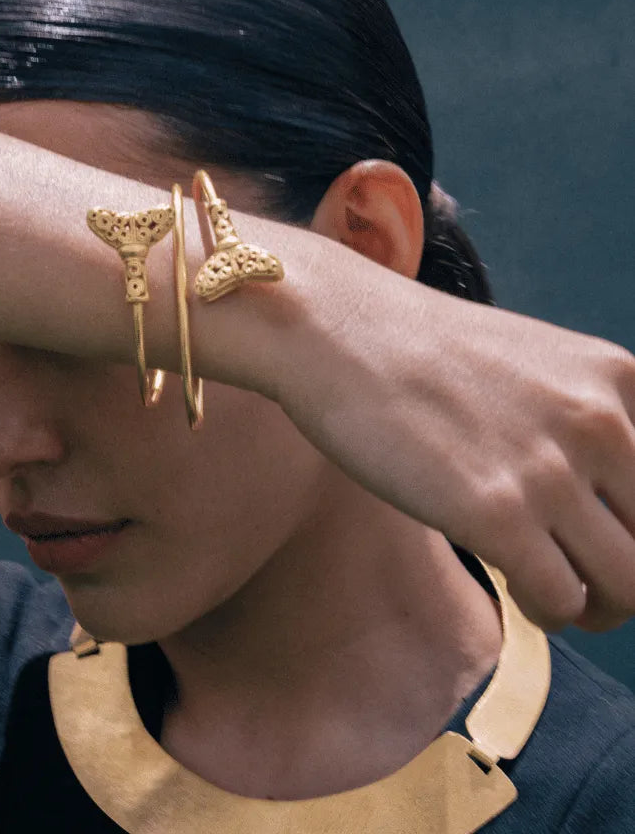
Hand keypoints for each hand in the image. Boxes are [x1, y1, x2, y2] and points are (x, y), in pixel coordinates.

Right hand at [275, 270, 634, 633]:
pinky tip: (516, 588)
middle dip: (627, 576)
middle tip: (586, 579)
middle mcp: (601, 423)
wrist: (337, 331)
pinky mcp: (497, 515)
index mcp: (617, 378)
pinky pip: (561, 601)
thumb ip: (582, 416)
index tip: (609, 536)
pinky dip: (547, 610)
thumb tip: (610, 501)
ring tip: (555, 592)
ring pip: (628, 586)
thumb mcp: (531, 361)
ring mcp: (550, 471)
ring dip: (595, 604)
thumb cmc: (416, 349)